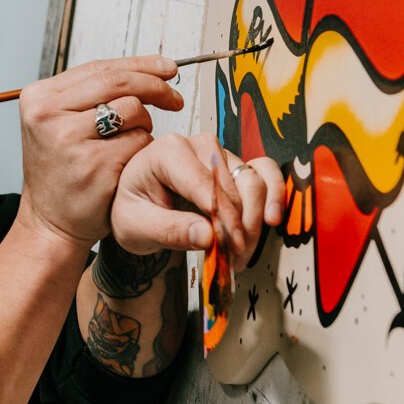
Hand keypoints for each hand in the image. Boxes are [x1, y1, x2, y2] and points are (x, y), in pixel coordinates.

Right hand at [16, 56, 183, 249]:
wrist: (50, 223)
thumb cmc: (63, 172)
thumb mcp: (61, 124)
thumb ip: (91, 95)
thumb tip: (150, 69)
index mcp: (39, 97)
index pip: (99, 67)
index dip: (140, 65)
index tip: (167, 68)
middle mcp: (48, 114)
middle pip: (118, 82)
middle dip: (155, 86)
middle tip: (174, 98)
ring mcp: (69, 138)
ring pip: (132, 108)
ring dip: (144, 124)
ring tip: (132, 141)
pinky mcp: (94, 163)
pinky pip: (138, 140)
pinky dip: (141, 149)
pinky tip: (128, 163)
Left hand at [110, 134, 283, 259]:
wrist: (134, 206)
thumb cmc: (130, 209)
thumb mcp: (136, 226)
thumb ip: (170, 231)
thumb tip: (207, 237)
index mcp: (167, 151)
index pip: (206, 185)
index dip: (223, 219)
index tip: (229, 247)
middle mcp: (197, 145)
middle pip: (233, 184)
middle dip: (239, 226)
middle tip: (233, 258)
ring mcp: (219, 152)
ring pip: (253, 181)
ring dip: (255, 219)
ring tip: (242, 250)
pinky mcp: (233, 164)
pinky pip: (264, 172)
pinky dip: (273, 194)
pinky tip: (272, 217)